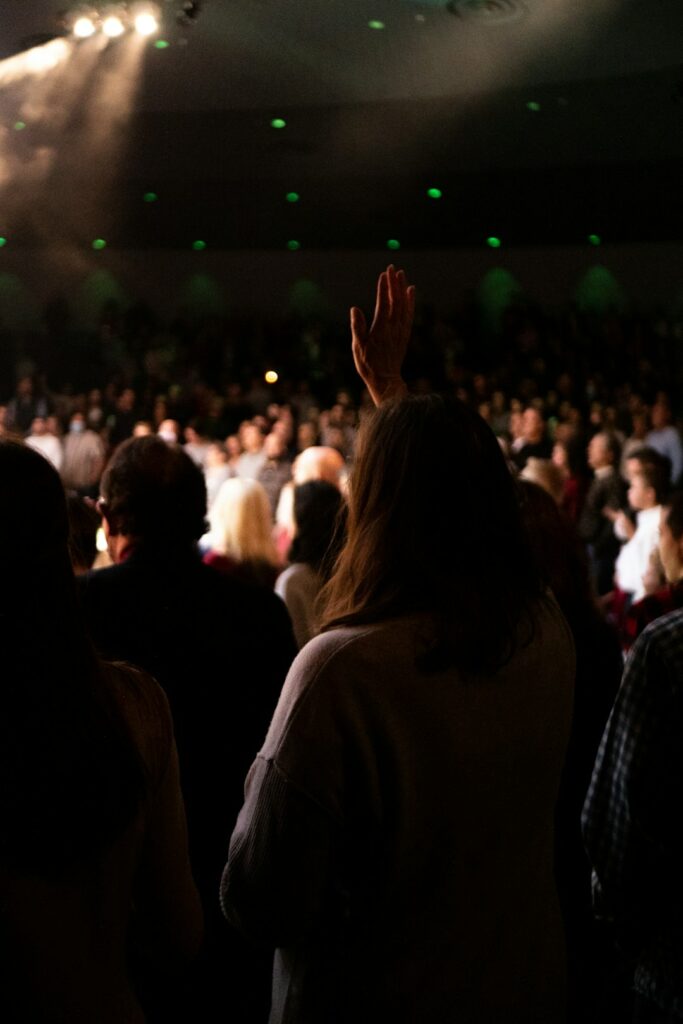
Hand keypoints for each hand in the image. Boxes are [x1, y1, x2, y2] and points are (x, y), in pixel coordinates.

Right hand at [350, 265, 414, 406]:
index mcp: (380, 329)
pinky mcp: (404, 334)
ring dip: (402, 289)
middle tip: (392, 267)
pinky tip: (411, 291)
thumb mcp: (358, 348)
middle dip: (394, 284)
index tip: (383, 275)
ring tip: (401, 274)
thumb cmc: (368, 365)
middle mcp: (393, 328)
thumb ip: (357, 328)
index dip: (383, 289)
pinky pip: (409, 314)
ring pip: (403, 305)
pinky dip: (411, 301)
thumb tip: (355, 309)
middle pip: (395, 301)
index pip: (383, 304)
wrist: (385, 380)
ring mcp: (400, 331)